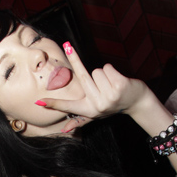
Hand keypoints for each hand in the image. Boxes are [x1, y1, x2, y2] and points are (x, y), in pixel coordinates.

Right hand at [36, 43, 150, 121]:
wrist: (137, 103)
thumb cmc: (113, 106)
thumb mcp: (95, 115)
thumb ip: (80, 120)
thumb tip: (65, 131)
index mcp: (89, 111)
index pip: (67, 107)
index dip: (53, 104)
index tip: (39, 102)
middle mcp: (98, 106)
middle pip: (83, 77)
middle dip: (76, 60)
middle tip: (67, 45)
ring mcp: (109, 96)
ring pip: (97, 71)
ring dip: (104, 74)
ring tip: (111, 85)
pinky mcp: (119, 86)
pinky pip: (107, 68)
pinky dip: (112, 71)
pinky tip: (118, 81)